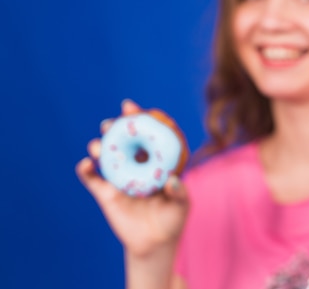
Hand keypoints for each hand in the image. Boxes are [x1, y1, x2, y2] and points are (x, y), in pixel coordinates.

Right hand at [75, 100, 188, 257]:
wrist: (156, 243)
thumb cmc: (173, 219)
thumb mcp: (181, 205)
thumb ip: (179, 192)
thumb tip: (172, 180)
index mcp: (153, 162)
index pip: (145, 135)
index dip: (137, 120)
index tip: (130, 106)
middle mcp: (135, 166)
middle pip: (122, 141)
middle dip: (114, 128)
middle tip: (110, 122)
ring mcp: (119, 178)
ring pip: (105, 157)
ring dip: (99, 147)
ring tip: (98, 144)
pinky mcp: (106, 194)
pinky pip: (93, 180)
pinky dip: (86, 170)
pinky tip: (86, 163)